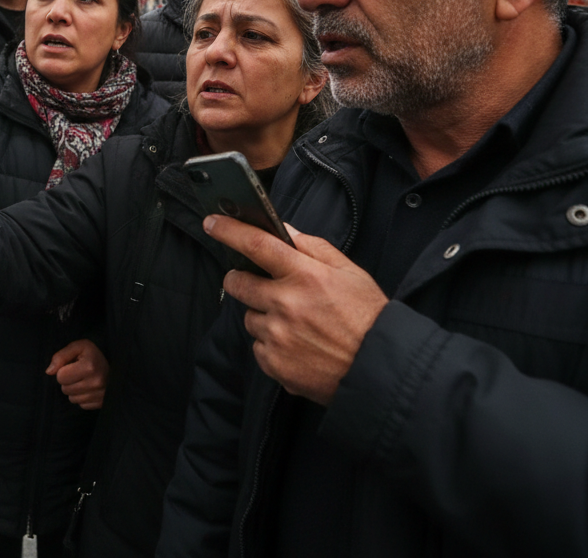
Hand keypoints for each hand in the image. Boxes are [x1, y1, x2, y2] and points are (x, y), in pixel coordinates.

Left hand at [45, 338, 109, 409]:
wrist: (116, 366)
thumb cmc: (93, 355)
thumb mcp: (78, 347)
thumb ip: (61, 356)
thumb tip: (49, 371)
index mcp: (89, 367)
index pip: (61, 376)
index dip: (63, 370)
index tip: (73, 365)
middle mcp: (96, 383)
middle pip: (65, 389)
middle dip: (68, 381)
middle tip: (79, 373)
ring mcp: (99, 395)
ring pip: (72, 399)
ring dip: (75, 390)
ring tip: (84, 380)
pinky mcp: (101, 404)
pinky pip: (81, 405)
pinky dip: (83, 398)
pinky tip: (90, 389)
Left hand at [203, 215, 387, 406]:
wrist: (381, 372)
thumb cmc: (368, 318)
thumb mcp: (349, 273)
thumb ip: (313, 248)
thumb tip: (283, 230)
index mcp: (305, 276)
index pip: (256, 244)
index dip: (229, 230)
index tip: (212, 221)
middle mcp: (286, 305)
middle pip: (238, 282)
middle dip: (241, 278)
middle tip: (260, 284)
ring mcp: (278, 337)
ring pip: (249, 317)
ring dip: (264, 316)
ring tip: (297, 324)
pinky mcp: (275, 365)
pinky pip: (258, 347)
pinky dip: (272, 345)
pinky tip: (298, 346)